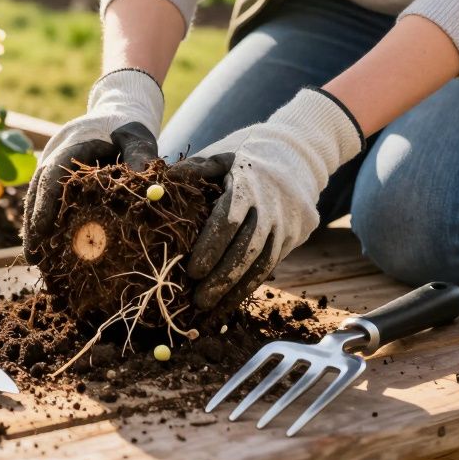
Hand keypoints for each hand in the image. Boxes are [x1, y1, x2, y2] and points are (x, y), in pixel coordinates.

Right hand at [23, 69, 163, 263]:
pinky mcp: (58, 173)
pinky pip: (45, 196)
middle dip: (33, 222)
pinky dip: (43, 219)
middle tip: (32, 256)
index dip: (45, 203)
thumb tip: (152, 188)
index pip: (52, 175)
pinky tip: (45, 244)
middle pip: (37, 189)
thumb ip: (142, 157)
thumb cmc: (128, 126)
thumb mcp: (138, 137)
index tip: (40, 230)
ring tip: (35, 258)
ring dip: (34, 224)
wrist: (117, 110)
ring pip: (36, 195)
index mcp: (72, 143)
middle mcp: (56, 153)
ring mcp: (53, 163)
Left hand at [168, 87, 362, 309]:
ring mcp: (289, 223)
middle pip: (247, 249)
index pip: (229, 220)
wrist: (299, 153)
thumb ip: (194, 170)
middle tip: (198, 300)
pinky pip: (272, 264)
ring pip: (263, 263)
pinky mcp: (297, 235)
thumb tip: (160, 181)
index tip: (192, 271)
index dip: (211, 248)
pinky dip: (250, 284)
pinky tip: (231, 297)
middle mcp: (272, 205)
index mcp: (249, 183)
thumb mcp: (221, 155)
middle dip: (222, 278)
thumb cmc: (247, 154)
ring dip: (236, 288)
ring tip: (211, 306)